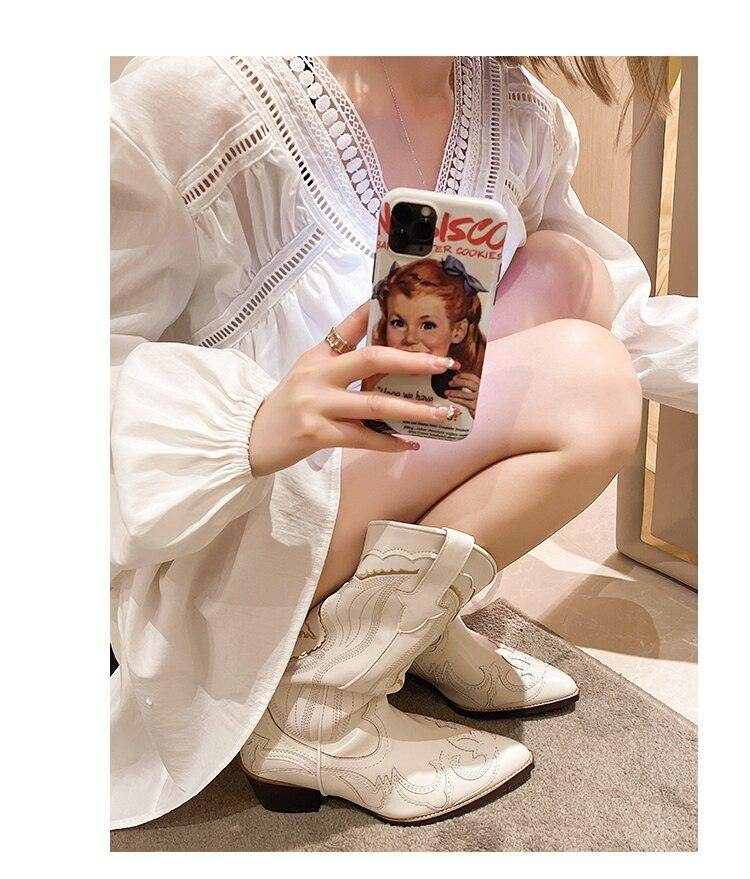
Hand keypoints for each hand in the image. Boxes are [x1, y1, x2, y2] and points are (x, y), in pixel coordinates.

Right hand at [248, 302, 458, 475]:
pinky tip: (410, 443)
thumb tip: (378, 344)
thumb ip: (338, 355)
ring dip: (413, 410)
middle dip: (413, 362)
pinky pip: (363, 437)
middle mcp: (317, 375)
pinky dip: (389, 442)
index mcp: (317, 356)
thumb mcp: (307, 371)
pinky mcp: (317, 433)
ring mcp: (317, 404)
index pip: (349, 327)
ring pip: (374, 404)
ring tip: (443, 413)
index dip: (375, 313)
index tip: (403, 302)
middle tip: (444, 365)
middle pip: (371, 360)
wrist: (251, 438)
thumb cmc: (285, 406)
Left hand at [444, 372, 479, 417]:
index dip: (462, 376)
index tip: (455, 377)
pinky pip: (463, 402)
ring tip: (447, 392)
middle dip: (457, 382)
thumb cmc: (482, 404)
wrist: (487, 415)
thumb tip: (459, 382)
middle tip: (450, 383)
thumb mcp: (478, 394)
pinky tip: (451, 398)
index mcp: (482, 386)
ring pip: (464, 393)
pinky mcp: (475, 406)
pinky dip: (455, 399)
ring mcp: (478, 399)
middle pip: (468, 383)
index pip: (472, 377)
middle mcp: (481, 391)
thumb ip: (472, 388)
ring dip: (453, 392)